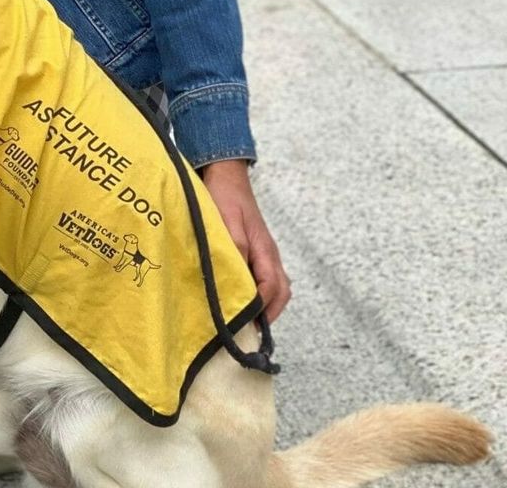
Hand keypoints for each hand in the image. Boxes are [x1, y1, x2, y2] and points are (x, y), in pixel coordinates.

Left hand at [199, 159, 289, 322]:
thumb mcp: (226, 222)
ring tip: (244, 321)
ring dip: (265, 305)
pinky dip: (257, 294)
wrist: (225, 174)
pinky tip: (239, 299)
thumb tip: (240, 282)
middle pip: (281, 291)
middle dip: (269, 314)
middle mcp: (269, 255)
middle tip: (248, 331)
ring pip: (275, 286)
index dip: (261, 308)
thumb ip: (235, 250)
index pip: (272, 287)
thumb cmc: (225, 196)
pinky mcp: (255, 251)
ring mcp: (264, 253)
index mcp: (265, 250)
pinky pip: (263, 278)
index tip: (244, 324)